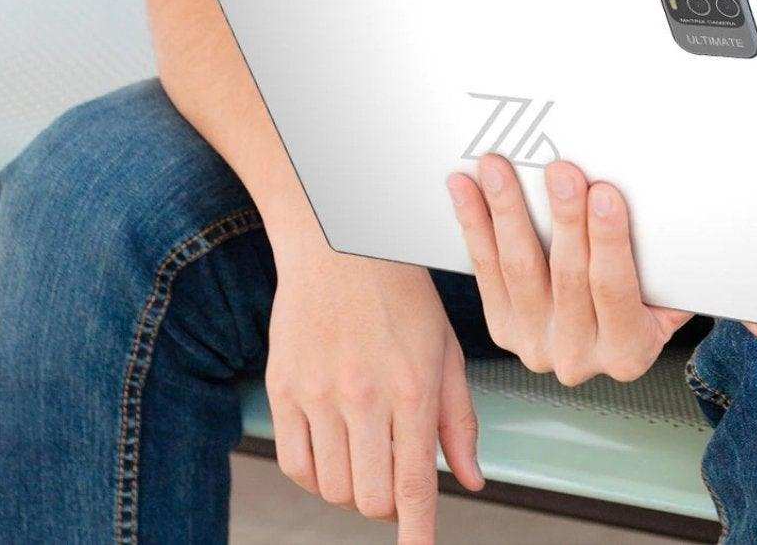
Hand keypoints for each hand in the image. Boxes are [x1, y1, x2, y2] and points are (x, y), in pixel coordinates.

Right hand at [265, 244, 481, 544]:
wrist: (338, 240)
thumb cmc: (400, 289)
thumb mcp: (446, 346)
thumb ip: (459, 417)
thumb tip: (472, 477)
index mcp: (413, 386)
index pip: (415, 483)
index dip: (418, 531)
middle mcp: (364, 396)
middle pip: (370, 498)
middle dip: (388, 503)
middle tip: (396, 477)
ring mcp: (319, 395)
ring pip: (333, 488)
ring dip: (353, 487)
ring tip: (367, 451)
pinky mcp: (283, 390)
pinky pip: (295, 465)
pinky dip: (316, 474)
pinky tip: (334, 447)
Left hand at [447, 153, 756, 384]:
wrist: (617, 294)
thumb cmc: (667, 275)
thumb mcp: (708, 288)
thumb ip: (756, 312)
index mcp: (630, 351)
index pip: (619, 293)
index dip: (611, 243)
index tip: (609, 192)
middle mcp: (578, 357)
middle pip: (566, 279)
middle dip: (561, 217)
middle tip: (561, 167)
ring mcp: (534, 342)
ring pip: (519, 272)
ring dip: (508, 214)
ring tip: (505, 168)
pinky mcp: (501, 322)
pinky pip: (483, 270)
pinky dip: (473, 224)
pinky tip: (467, 186)